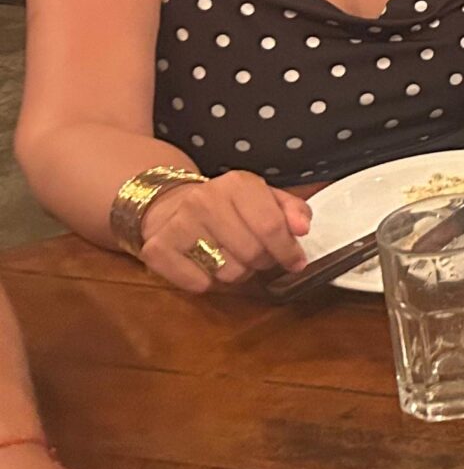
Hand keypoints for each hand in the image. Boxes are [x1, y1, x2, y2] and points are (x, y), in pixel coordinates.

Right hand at [136, 174, 310, 293]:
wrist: (170, 204)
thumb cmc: (228, 206)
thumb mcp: (265, 198)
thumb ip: (293, 210)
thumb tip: (302, 229)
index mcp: (237, 184)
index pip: (271, 225)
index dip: (288, 250)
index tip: (296, 262)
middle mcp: (205, 199)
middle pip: (252, 253)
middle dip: (262, 262)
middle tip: (256, 256)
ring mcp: (178, 224)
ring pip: (227, 272)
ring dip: (236, 273)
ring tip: (229, 256)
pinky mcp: (157, 249)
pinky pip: (198, 284)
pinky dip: (206, 282)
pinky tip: (203, 264)